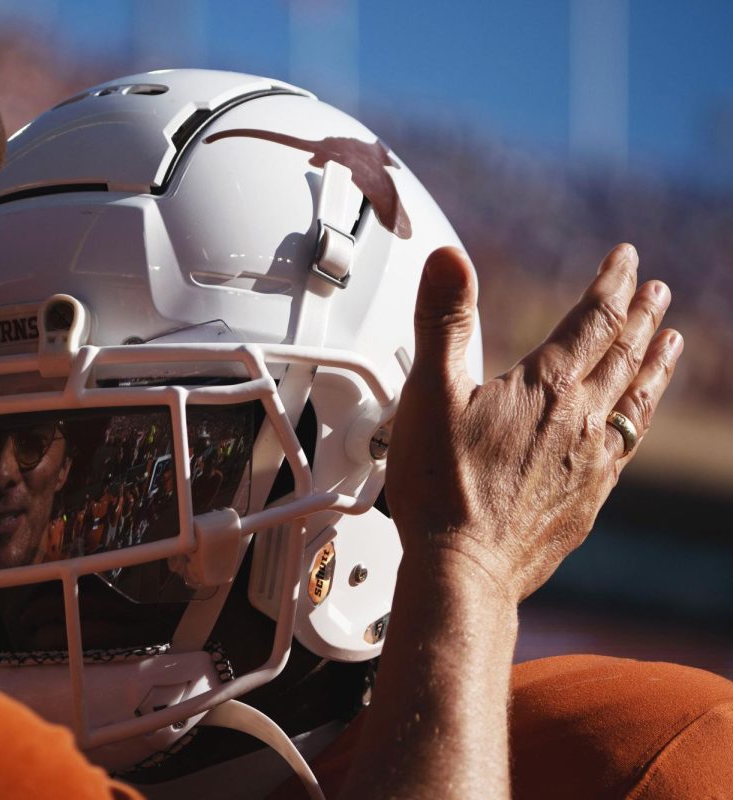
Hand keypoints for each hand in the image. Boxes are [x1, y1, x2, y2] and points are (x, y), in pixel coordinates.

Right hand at [386, 244, 681, 603]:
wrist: (465, 570)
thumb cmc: (441, 487)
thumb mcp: (428, 394)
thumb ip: (441, 321)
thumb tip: (449, 258)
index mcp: (547, 388)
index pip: (594, 319)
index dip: (612, 283)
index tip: (626, 259)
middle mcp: (581, 422)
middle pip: (623, 355)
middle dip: (641, 317)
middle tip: (657, 291)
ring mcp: (591, 464)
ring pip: (636, 401)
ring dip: (654, 365)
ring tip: (672, 343)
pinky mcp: (588, 501)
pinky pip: (628, 449)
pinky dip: (639, 422)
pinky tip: (635, 424)